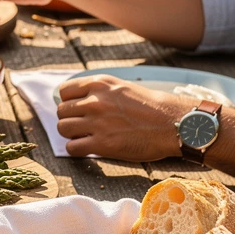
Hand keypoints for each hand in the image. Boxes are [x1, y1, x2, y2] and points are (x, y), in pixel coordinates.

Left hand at [55, 76, 187, 160]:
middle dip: (70, 119)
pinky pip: (72, 148)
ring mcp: (97, 122)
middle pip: (61, 111)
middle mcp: (95, 101)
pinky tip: (89, 147)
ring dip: (71, 134)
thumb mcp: (121, 87)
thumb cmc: (150, 106)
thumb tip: (73, 100)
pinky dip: (77, 149)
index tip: (77, 109)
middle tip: (84, 125)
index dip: (68, 102)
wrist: (173, 124)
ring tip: (86, 136)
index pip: (63, 91)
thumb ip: (97, 90)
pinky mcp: (102, 144)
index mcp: (99, 84)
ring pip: (63, 128)